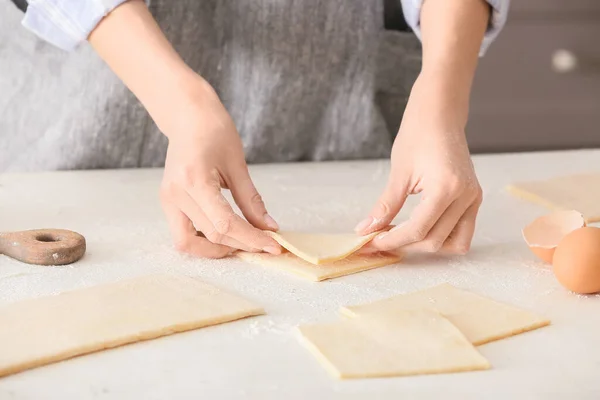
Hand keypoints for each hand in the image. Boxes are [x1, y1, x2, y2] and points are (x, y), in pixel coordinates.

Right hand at [159, 78, 281, 257]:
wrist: (188, 117)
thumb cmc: (214, 132)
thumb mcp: (238, 165)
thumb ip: (252, 201)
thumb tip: (269, 228)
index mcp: (195, 180)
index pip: (225, 223)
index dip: (251, 239)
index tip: (273, 246)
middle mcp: (176, 194)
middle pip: (211, 235)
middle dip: (241, 244)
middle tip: (264, 243)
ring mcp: (168, 200)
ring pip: (190, 243)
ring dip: (217, 249)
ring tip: (242, 243)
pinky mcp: (167, 203)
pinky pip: (183, 234)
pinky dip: (203, 241)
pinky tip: (224, 235)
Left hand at [356, 76, 482, 253]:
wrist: (439, 115)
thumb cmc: (418, 136)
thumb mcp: (398, 174)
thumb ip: (385, 206)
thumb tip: (365, 230)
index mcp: (446, 188)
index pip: (418, 230)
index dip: (392, 241)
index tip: (371, 242)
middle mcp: (466, 196)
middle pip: (435, 241)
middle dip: (405, 245)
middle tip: (380, 238)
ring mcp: (474, 198)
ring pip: (453, 243)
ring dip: (426, 246)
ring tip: (402, 235)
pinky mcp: (474, 199)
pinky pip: (463, 232)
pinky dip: (442, 237)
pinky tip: (420, 229)